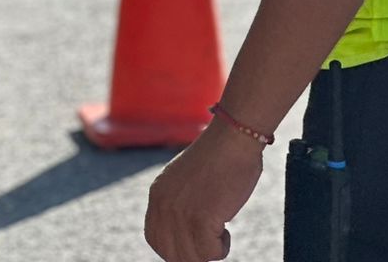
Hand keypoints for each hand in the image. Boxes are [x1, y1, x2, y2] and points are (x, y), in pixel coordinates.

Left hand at [144, 123, 264, 261]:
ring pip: (191, 257)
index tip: (194, 244)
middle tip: (212, 240)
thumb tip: (185, 230)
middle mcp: (163, 205)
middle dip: (193, 254)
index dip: (174, 248)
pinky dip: (221, 248)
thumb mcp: (186, 180)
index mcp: (158, 194)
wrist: (233, 138)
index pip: (154, 238)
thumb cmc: (220, 157)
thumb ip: (179, 201)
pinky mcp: (200, 218)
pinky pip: (209, 252)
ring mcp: (180, 212)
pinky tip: (226, 229)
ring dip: (209, 250)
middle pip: (171, 253)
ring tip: (221, 230)